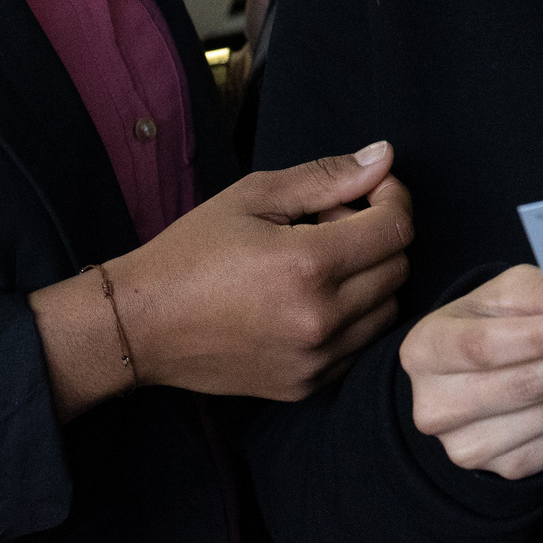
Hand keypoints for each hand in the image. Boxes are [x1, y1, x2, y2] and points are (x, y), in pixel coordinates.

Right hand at [115, 144, 412, 400]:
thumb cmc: (193, 251)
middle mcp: (322, 319)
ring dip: (369, 278)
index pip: (396, 229)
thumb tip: (385, 157)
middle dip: (377, 235)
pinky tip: (309, 298)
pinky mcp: (308, 385)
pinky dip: (352, 316)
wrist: (144, 324)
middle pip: (398, 268)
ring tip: (318, 262)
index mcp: (308, 265)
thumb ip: (325, 177)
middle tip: (329, 222)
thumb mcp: (254, 196)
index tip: (368, 190)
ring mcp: (317, 359)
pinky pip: (360, 344)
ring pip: (387, 309)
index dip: (392, 198)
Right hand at [402, 264, 542, 479]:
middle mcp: (436, 406)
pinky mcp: (505, 467)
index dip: (538, 338)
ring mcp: (468, 446)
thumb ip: (542, 294)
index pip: (483, 347)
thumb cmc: (492, 322)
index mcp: (425, 351)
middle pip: (524, 385)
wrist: (477, 372)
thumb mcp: (504, 294)